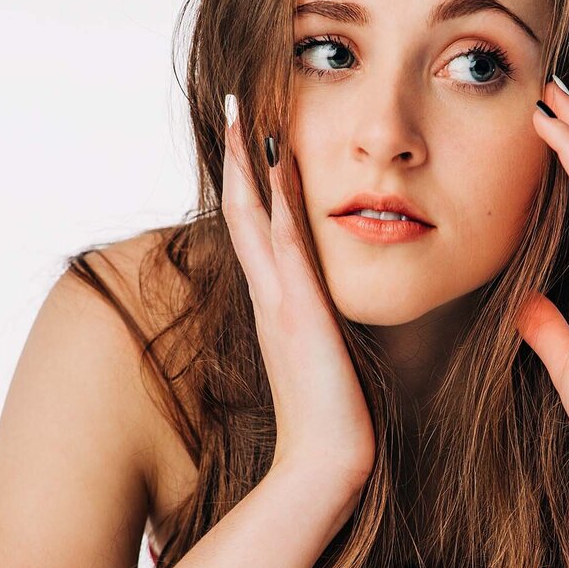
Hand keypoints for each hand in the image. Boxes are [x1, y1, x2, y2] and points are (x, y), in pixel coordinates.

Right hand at [222, 93, 375, 489]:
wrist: (328, 463)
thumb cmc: (334, 419)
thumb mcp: (329, 360)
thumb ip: (325, 331)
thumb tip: (332, 317)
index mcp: (278, 306)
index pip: (258, 231)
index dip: (251, 184)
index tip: (252, 140)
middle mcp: (270, 297)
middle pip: (244, 211)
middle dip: (238, 157)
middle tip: (234, 104)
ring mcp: (279, 303)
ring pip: (255, 217)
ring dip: (249, 162)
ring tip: (245, 110)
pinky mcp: (299, 313)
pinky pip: (284, 243)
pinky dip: (276, 199)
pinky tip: (277, 159)